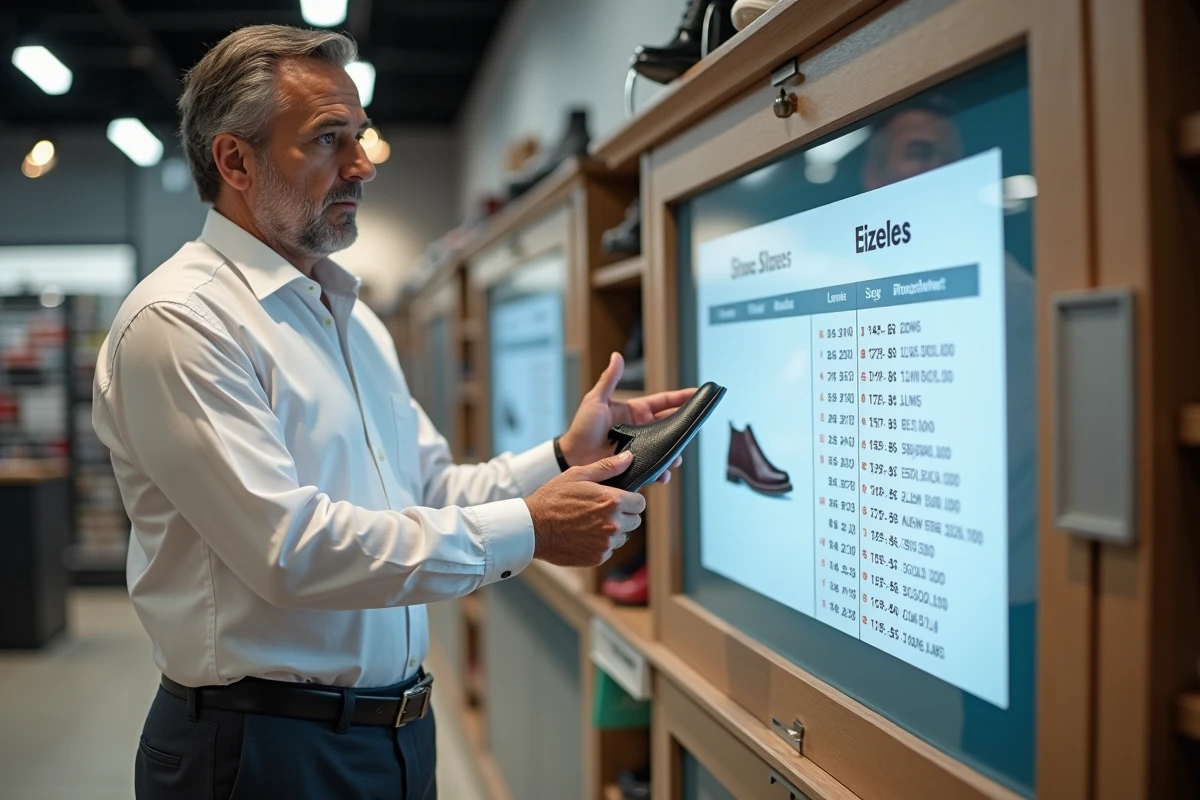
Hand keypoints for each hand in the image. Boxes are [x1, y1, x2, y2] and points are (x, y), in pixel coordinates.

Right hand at [525, 451, 645, 566]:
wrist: (531, 528)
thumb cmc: (552, 498)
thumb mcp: (578, 475)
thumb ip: (607, 467)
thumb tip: (629, 458)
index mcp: (612, 501)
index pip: (640, 503)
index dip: (630, 500)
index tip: (618, 499)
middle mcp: (613, 524)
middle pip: (634, 521)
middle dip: (623, 515)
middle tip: (601, 510)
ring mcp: (606, 543)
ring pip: (622, 536)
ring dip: (612, 530)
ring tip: (589, 523)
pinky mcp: (597, 558)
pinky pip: (608, 549)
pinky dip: (600, 544)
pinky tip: (583, 535)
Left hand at [559, 352, 696, 484]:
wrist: (571, 455)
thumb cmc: (581, 427)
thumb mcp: (595, 400)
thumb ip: (609, 379)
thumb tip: (616, 356)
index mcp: (635, 411)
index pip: (664, 402)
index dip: (682, 398)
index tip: (699, 394)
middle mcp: (641, 429)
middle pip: (671, 426)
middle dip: (684, 427)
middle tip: (694, 428)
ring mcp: (640, 447)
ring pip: (666, 448)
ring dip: (675, 453)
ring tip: (677, 458)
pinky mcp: (636, 464)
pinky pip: (654, 468)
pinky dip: (661, 471)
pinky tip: (663, 473)